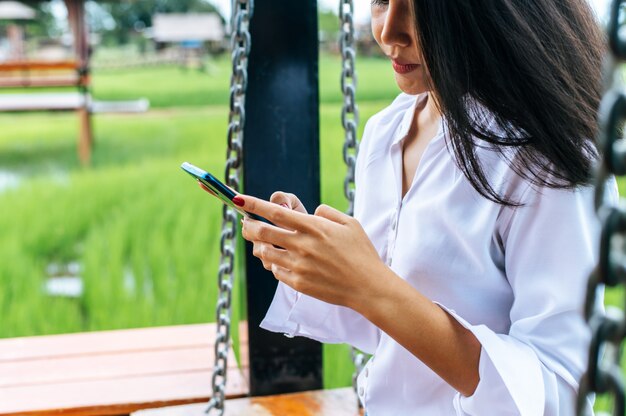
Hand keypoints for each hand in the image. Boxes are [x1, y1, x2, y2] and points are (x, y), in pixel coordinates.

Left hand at [239, 194, 386, 308]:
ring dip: (258, 246)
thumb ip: (327, 212)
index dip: (253, 204)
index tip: (238, 199)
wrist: (368, 287)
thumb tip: (310, 211)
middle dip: (248, 226)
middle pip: (262, 232)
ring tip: (262, 244)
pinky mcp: (298, 283)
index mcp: (314, 226)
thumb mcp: (350, 224)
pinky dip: (273, 264)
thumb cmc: (361, 253)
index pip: (275, 212)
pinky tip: (279, 261)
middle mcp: (303, 245)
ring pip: (264, 253)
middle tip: (246, 224)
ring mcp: (299, 265)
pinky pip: (276, 271)